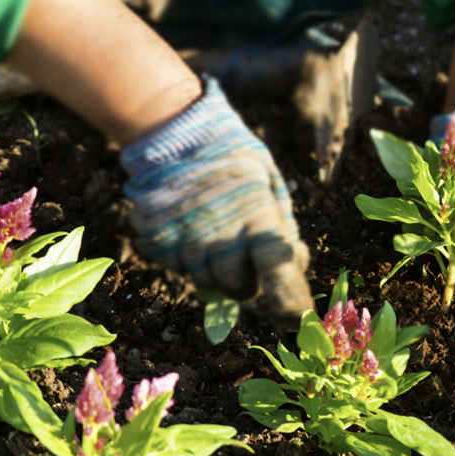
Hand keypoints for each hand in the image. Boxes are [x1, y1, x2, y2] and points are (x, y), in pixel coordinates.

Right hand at [121, 78, 312, 326]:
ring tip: (214, 230)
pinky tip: (191, 226)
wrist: (174, 134)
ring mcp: (184, 241)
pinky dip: (188, 257)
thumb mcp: (271, 184)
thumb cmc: (234, 160)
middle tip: (245, 252)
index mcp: (255, 216)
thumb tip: (296, 265)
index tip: (298, 321)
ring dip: (216, 268)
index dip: (290, 301)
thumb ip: (283, 226)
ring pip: (207, 283)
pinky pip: (179, 269)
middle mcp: (219, 235)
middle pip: (240, 289)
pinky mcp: (156, 242)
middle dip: (249, 280)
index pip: (277, 270)